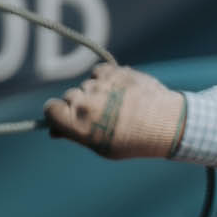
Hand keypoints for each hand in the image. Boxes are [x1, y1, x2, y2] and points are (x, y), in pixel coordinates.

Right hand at [43, 60, 183, 160]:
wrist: (165, 122)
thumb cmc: (132, 140)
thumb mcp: (101, 146)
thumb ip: (75, 135)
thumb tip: (54, 130)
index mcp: (78, 123)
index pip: (50, 109)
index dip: (57, 114)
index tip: (66, 118)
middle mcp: (85, 101)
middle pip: (69, 97)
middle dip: (79, 105)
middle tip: (100, 116)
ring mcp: (99, 85)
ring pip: (86, 85)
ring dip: (96, 93)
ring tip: (117, 105)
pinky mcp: (113, 71)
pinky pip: (99, 73)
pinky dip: (106, 80)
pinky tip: (120, 92)